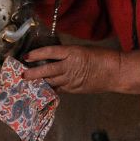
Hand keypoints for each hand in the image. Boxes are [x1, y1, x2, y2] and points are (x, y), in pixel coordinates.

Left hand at [21, 46, 139, 94]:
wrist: (116, 72)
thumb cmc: (102, 58)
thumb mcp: (83, 51)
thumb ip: (68, 55)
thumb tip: (54, 58)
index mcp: (72, 53)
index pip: (50, 52)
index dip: (37, 54)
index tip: (27, 56)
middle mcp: (70, 67)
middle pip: (47, 70)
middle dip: (33, 73)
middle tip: (23, 74)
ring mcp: (72, 80)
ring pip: (51, 82)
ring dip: (40, 82)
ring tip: (31, 82)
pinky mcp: (75, 89)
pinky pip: (60, 89)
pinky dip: (52, 88)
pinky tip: (46, 88)